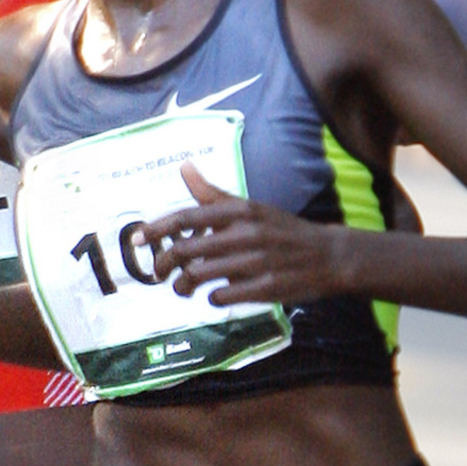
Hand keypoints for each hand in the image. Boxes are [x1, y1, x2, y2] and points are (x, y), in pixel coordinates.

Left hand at [143, 162, 342, 305]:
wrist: (329, 255)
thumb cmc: (280, 230)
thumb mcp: (249, 207)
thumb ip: (212, 194)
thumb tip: (183, 167)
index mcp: (239, 210)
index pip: (188, 217)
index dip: (158, 229)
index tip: (138, 239)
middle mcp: (246, 232)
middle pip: (188, 249)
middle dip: (165, 263)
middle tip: (158, 272)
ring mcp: (257, 261)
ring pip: (201, 275)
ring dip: (183, 285)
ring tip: (181, 288)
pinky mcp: (267, 287)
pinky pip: (224, 296)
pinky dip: (213, 298)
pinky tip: (214, 295)